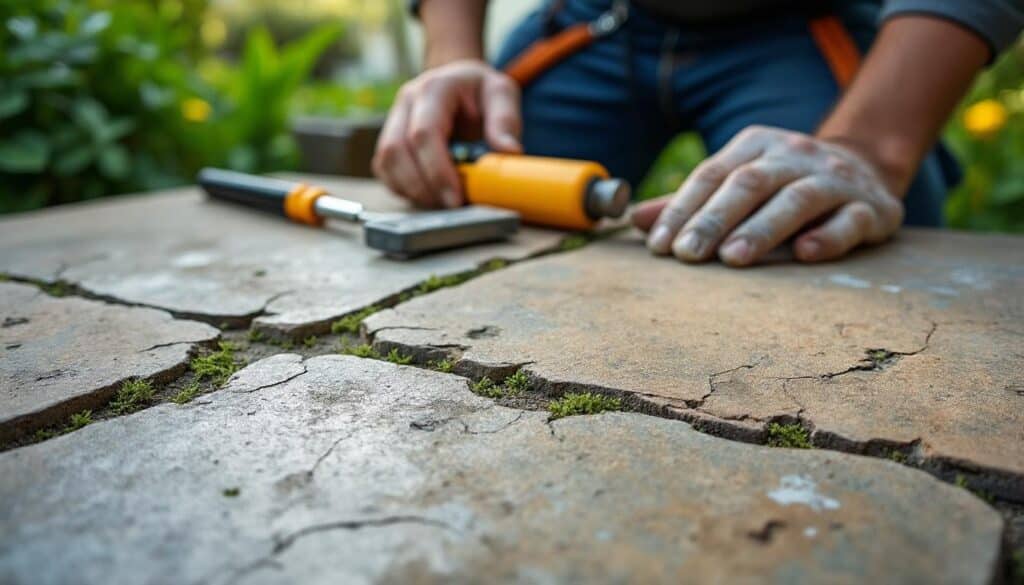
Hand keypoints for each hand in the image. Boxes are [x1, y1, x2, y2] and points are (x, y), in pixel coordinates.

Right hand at [372, 60, 521, 207]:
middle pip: (397, 150)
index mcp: (434, 88)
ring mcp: (393, 120)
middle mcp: (406, 102)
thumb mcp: (502, 94)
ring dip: (411, 190)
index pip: (424, 133)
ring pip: (386, 162)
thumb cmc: (481, 90)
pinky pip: (385, 169)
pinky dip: (404, 188)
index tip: (455, 198)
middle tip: (450, 207)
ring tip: (442, 203)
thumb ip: (505, 121)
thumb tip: (510, 152)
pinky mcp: (389, 138)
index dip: (437, 171)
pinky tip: (429, 195)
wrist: (460, 80)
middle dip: (422, 186)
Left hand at [632, 126, 904, 265]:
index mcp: (755, 145)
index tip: (658, 247)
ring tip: (732, 259)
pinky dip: (829, 236)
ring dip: (762, 228)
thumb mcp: (738, 180)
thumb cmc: (783, 183)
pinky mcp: (871, 207)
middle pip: (749, 183)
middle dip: (714, 219)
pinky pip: (850, 220)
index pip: (711, 175)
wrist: (867, 166)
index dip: (682, 209)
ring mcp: (835, 179)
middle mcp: (794, 155)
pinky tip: (805, 254)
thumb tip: (635, 221)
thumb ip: (690, 203)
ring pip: (797, 199)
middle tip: (687, 255)